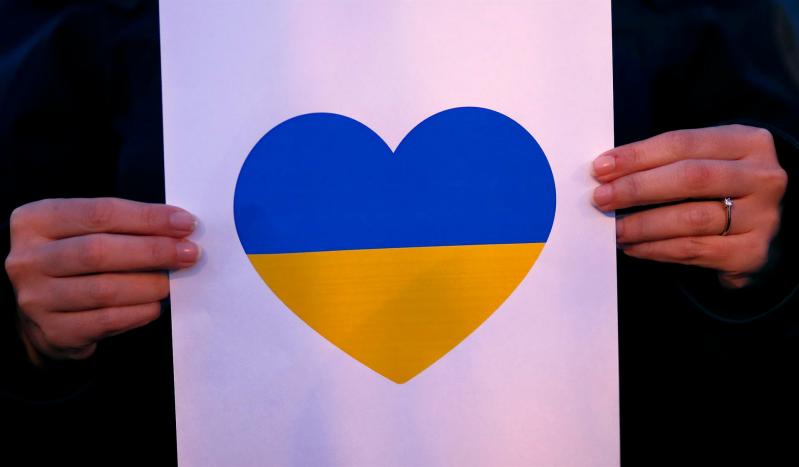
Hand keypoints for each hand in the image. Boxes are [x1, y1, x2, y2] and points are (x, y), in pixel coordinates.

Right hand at [4, 198, 199, 361]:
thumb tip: (180, 227)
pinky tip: (154, 306)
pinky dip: (138, 312)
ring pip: (104, 290)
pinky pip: (106, 321)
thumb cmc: (76, 262)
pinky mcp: (53, 331)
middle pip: (99, 251)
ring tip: (171, 282)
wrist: (43, 313)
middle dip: (153, 251)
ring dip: (149, 285)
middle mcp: (28, 259)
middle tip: (189, 254)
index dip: (147, 217)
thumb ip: (123, 225)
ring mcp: (35, 298)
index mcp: (35, 221)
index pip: (99, 213)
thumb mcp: (84, 231)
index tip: (185, 223)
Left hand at [591, 125, 787, 287]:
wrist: (763, 229)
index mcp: (748, 142)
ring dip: (642, 224)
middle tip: (600, 198)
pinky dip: (656, 248)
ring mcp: (763, 216)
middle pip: (690, 178)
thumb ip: (666, 162)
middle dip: (637, 188)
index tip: (601, 168)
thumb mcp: (706, 160)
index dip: (638, 155)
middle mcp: (763, 177)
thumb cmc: (720, 188)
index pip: (683, 143)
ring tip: (613, 228)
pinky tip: (634, 246)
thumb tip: (607, 172)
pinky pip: (693, 250)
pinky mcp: (751, 252)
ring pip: (691, 218)